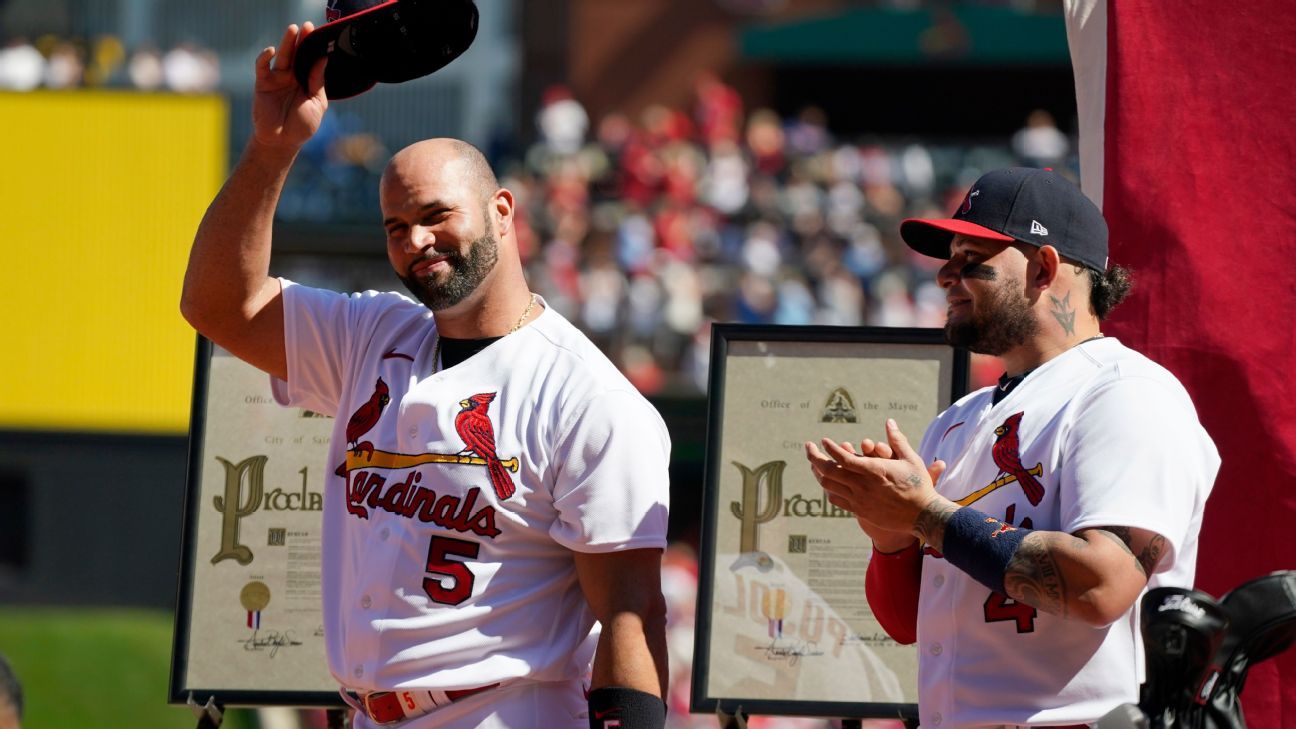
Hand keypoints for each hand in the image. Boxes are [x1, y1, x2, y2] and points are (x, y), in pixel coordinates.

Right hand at [251, 23, 327, 150]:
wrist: (282, 142)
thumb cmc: (302, 126)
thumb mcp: (317, 104)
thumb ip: (317, 82)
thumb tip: (322, 59)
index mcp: (307, 81)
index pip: (311, 60)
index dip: (314, 48)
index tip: (319, 34)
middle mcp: (293, 77)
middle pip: (297, 54)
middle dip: (301, 40)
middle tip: (307, 26)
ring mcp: (277, 79)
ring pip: (282, 57)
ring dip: (287, 43)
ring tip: (293, 30)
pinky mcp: (263, 83)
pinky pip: (263, 67)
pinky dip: (265, 58)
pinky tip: (272, 51)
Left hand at [804, 419, 944, 541]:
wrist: (923, 516)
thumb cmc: (919, 485)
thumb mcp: (911, 459)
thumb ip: (897, 440)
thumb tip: (889, 422)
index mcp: (873, 470)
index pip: (842, 458)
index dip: (829, 448)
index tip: (824, 440)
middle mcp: (862, 486)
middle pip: (828, 471)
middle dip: (813, 457)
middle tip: (808, 447)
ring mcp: (859, 500)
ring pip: (828, 486)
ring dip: (818, 473)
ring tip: (814, 463)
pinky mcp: (859, 511)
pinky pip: (836, 499)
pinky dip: (828, 488)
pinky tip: (827, 481)